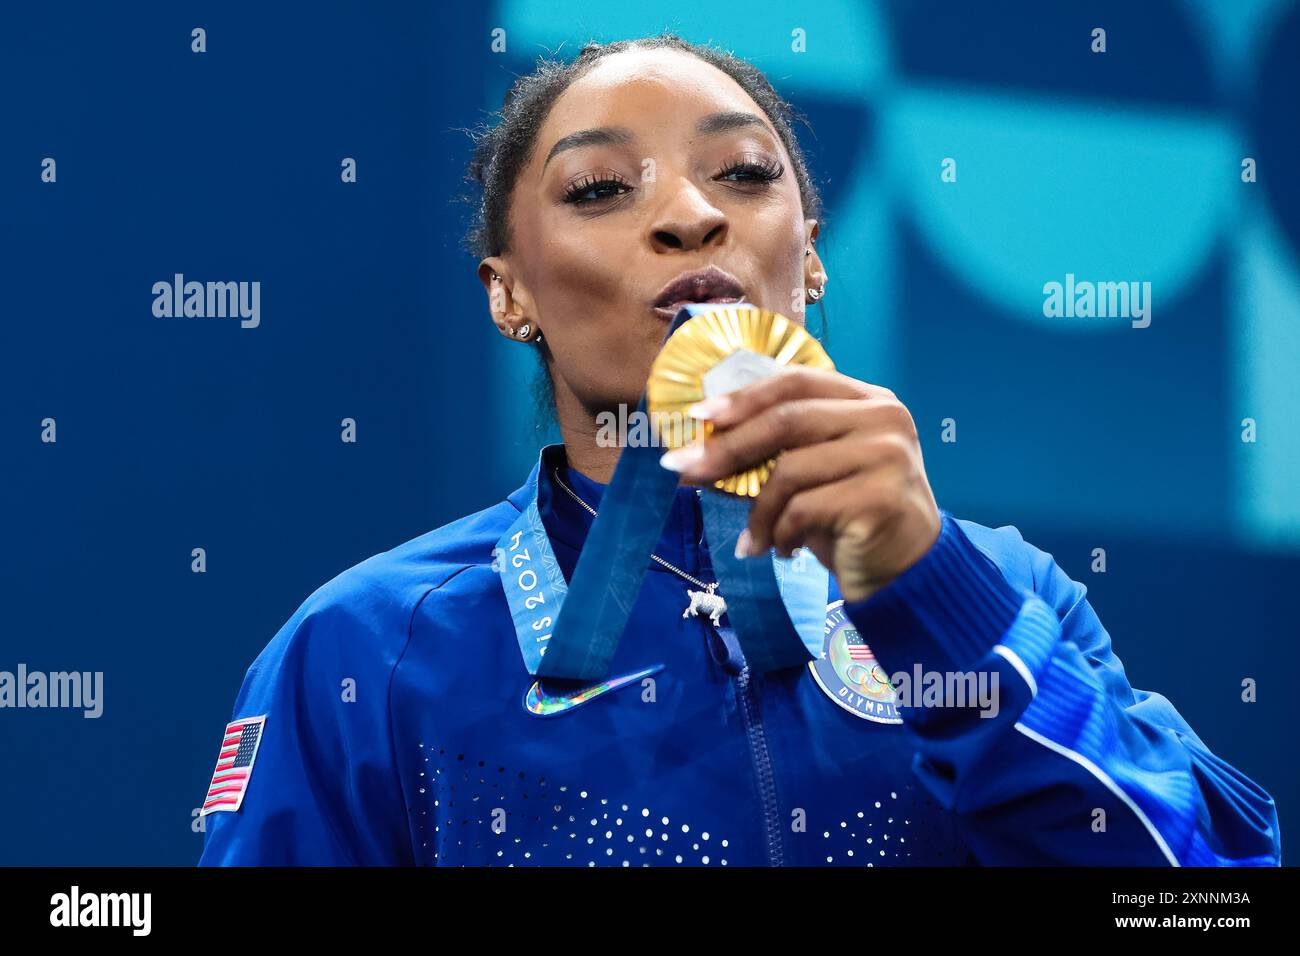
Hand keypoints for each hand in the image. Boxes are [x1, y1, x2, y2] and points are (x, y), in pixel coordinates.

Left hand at [659, 367, 941, 602]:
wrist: (906, 571)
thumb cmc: (849, 519)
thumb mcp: (812, 475)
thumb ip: (774, 451)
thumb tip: (699, 449)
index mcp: (867, 399)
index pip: (796, 381)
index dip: (743, 397)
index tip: (699, 416)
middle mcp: (884, 418)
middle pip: (787, 420)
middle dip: (727, 447)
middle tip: (683, 470)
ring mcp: (888, 455)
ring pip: (790, 470)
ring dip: (757, 511)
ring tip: (753, 539)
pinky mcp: (881, 497)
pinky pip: (804, 509)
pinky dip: (780, 533)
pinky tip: (782, 551)